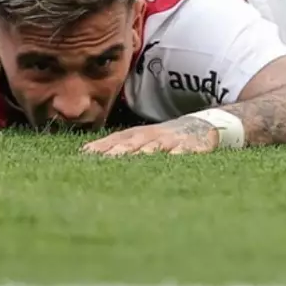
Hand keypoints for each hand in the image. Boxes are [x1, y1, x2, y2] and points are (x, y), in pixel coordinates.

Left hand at [80, 118, 218, 156]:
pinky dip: (179, 153)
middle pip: (133, 142)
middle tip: (105, 159)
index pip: (116, 140)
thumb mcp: (140, 139)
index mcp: (137, 135)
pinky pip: (185, 149)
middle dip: (119, 150)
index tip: (85, 154)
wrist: (200, 126)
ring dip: (146, 151)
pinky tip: (173, 157)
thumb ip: (118, 146)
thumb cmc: (163, 138)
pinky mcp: (192, 146)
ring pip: (157, 146)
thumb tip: (85, 153)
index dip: (102, 146)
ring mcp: (171, 140)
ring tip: (136, 158)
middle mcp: (152, 136)